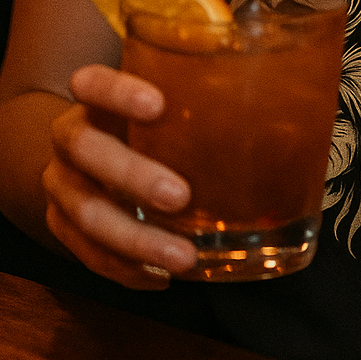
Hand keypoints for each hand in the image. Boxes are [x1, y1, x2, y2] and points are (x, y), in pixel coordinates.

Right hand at [44, 64, 197, 289]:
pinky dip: (125, 269)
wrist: (88, 157)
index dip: (117, 91)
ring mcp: (61, 183)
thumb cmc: (153, 126)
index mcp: (95, 97)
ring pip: (84, 211)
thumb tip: (299, 97)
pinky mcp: (62, 226)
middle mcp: (70, 136)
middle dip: (131, 174)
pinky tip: (162, 277)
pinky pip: (86, 253)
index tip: (158, 105)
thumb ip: (212, 100)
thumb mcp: (174, 104)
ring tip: (183, 257)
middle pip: (85, 149)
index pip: (91, 81)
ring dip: (134, 238)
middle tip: (179, 196)